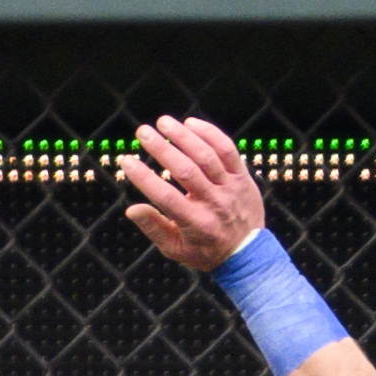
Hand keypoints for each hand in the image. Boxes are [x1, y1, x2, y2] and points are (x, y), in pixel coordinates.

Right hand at [118, 115, 264, 271]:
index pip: (165, 197)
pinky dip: (209, 133)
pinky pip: (227, 149)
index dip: (144, 178)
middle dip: (161, 149)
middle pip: (186, 171)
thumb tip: (131, 209)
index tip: (126, 161)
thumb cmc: (206, 250)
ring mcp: (230, 187)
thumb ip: (154, 228)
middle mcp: (214, 203)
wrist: (248, 253)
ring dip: (183, 135)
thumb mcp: (176, 249)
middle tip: (142, 132)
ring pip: (206, 156)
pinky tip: (190, 123)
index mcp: (195, 223)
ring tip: (163, 122)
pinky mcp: (242, 176)